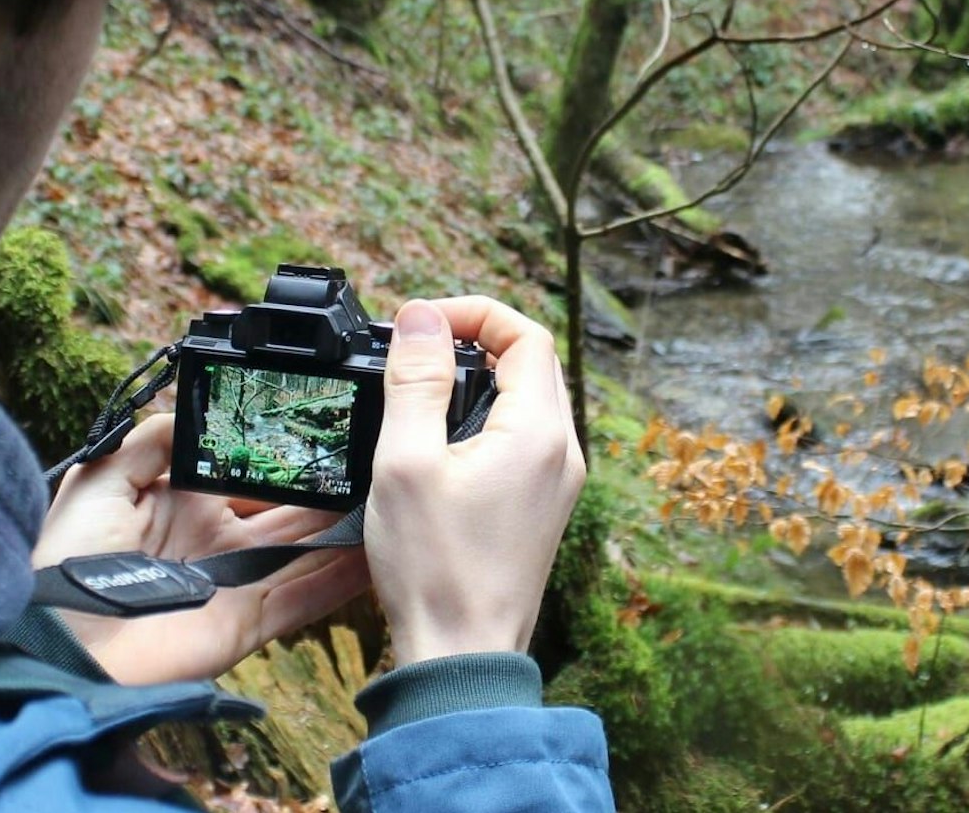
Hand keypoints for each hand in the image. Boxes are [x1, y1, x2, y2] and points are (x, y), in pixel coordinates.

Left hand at [33, 414, 370, 684]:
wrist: (61, 644)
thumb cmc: (68, 562)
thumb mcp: (99, 480)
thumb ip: (153, 440)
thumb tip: (197, 408)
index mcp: (186, 505)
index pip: (250, 475)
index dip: (286, 456)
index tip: (327, 428)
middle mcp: (220, 541)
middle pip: (290, 511)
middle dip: (330, 490)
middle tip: (375, 460)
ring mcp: (238, 584)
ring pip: (307, 551)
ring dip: (347, 531)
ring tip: (392, 501)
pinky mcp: (248, 624)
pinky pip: (306, 598)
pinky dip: (342, 580)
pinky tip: (378, 555)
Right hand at [364, 296, 585, 665]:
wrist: (462, 656)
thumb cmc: (434, 569)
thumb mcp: (406, 462)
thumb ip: (416, 381)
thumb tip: (422, 317)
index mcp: (539, 433)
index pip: (526, 335)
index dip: (474, 313)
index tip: (422, 323)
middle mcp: (562, 453)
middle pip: (532, 363)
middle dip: (475, 341)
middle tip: (416, 351)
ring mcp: (557, 483)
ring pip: (528, 401)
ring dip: (480, 381)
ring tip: (421, 391)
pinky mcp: (542, 508)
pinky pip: (523, 440)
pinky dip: (485, 420)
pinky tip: (440, 442)